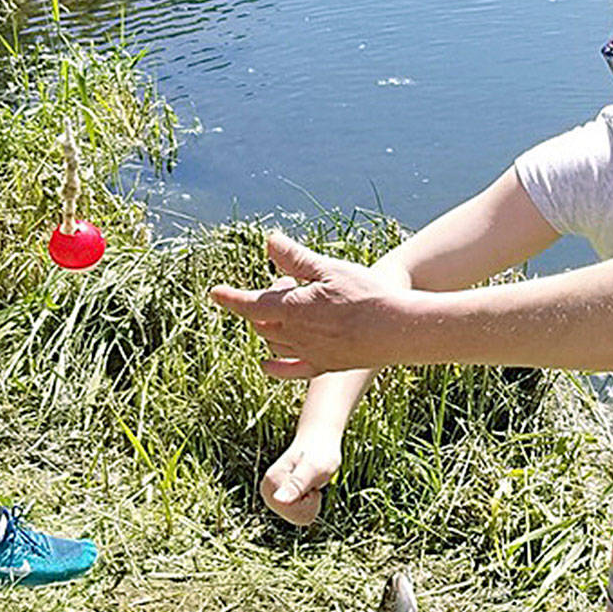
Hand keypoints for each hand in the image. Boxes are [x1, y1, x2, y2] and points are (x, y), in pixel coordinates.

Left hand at [210, 233, 408, 378]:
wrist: (397, 329)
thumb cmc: (366, 294)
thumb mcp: (329, 269)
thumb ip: (295, 258)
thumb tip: (268, 241)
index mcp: (293, 309)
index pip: (251, 304)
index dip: (231, 298)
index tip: (215, 292)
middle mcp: (295, 335)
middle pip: (262, 322)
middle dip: (264, 302)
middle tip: (286, 283)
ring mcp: (308, 354)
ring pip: (274, 343)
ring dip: (271, 326)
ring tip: (293, 307)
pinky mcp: (324, 366)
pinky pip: (290, 370)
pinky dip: (274, 366)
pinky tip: (266, 362)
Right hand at [260, 436, 342, 525]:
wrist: (320, 440)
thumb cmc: (319, 452)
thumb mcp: (312, 469)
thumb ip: (296, 485)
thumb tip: (278, 500)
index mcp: (271, 484)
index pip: (297, 513)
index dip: (311, 499)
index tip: (309, 479)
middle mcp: (268, 492)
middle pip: (298, 517)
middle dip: (311, 501)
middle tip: (311, 479)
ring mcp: (274, 496)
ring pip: (300, 517)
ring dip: (311, 501)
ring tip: (309, 481)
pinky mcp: (282, 499)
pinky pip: (301, 514)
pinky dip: (310, 502)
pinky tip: (308, 486)